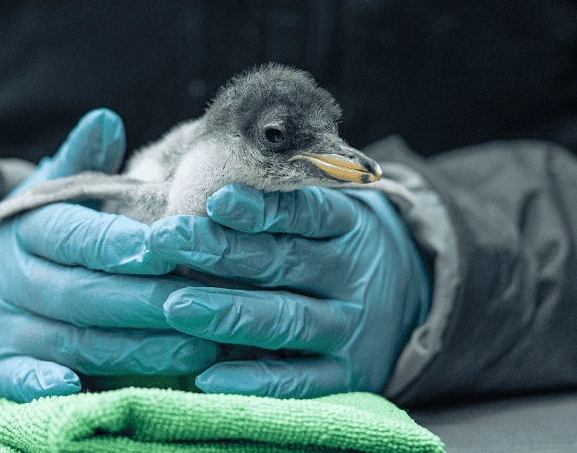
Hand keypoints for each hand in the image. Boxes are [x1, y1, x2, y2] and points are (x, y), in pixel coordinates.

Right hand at [0, 109, 216, 401]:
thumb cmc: (49, 231)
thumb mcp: (58, 190)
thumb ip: (83, 161)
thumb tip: (105, 118)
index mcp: (33, 228)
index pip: (75, 235)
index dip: (115, 244)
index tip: (161, 249)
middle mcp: (17, 276)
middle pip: (81, 292)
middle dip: (142, 300)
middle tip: (200, 303)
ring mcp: (8, 323)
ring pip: (73, 338)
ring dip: (132, 347)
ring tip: (195, 347)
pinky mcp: (3, 363)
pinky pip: (18, 378)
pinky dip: (41, 384)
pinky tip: (75, 388)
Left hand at [149, 184, 430, 398]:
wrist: (411, 296)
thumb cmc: (333, 246)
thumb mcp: (325, 215)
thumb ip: (275, 207)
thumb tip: (196, 196)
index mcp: (347, 225)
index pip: (306, 212)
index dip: (262, 209)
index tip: (216, 199)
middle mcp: (350, 275)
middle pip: (284, 262)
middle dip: (221, 251)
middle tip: (165, 240)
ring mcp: (348, 327)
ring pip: (288, 319)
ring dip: (230, 313)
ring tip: (175, 306)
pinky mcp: (344, 375)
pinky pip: (298, 380)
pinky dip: (255, 380)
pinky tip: (207, 376)